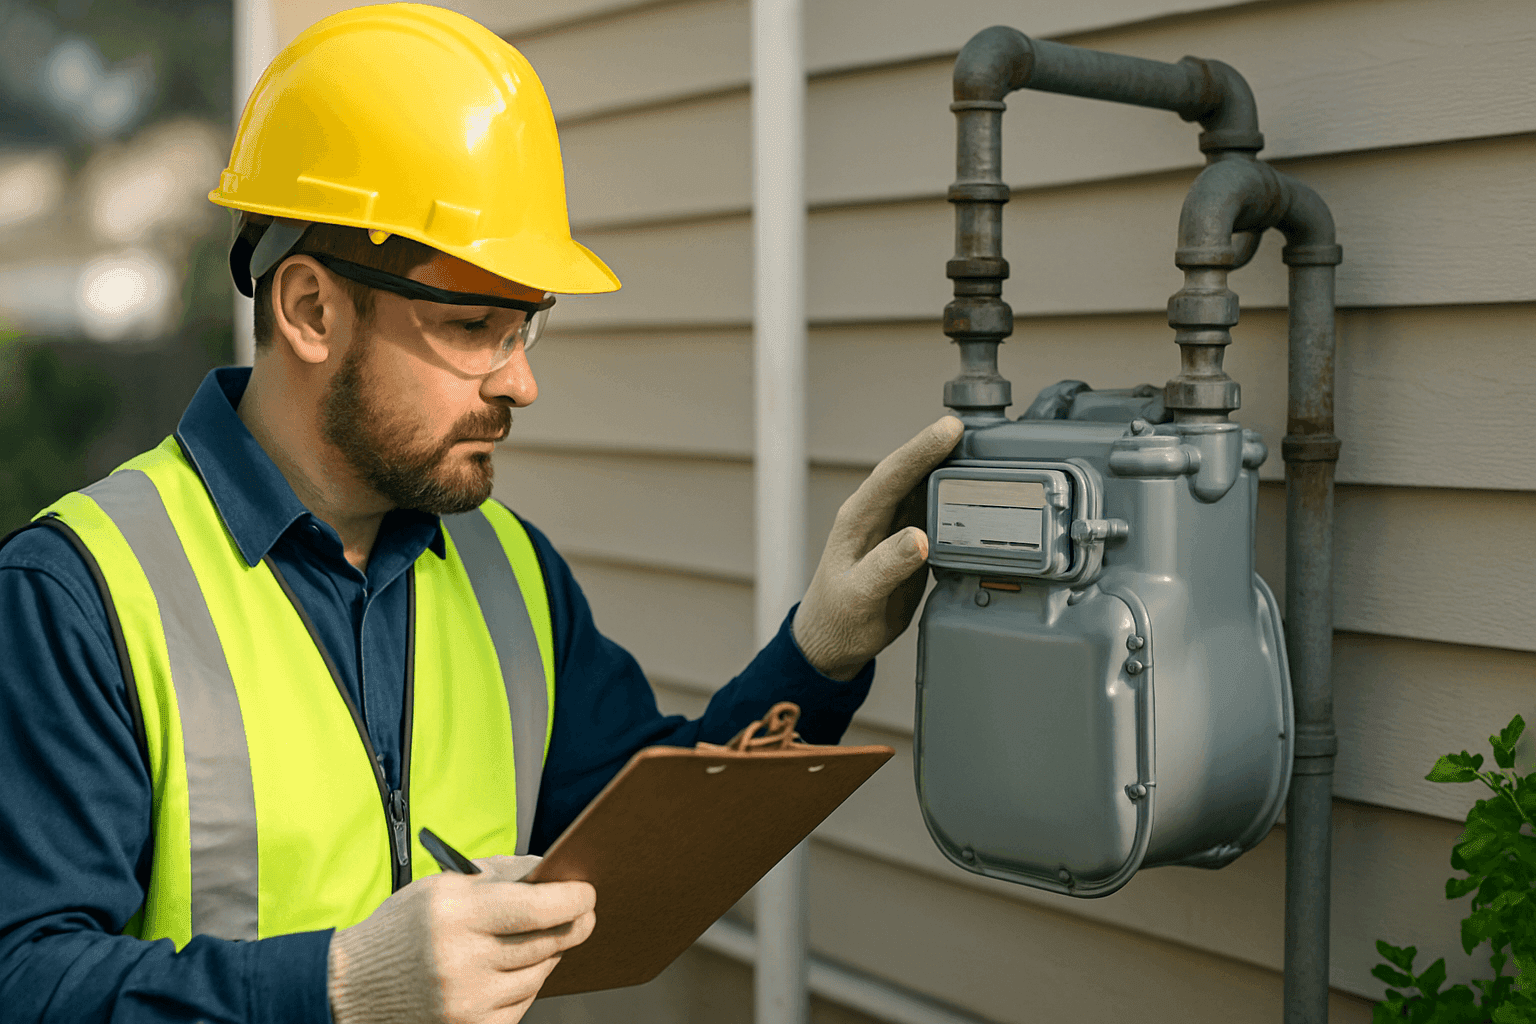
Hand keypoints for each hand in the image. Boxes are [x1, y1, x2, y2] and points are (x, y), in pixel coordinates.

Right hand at [329, 855, 596, 1023]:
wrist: (354, 987)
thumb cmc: (404, 928)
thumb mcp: (442, 887)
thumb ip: (499, 876)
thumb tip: (551, 872)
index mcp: (456, 914)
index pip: (537, 908)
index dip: (573, 899)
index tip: (587, 892)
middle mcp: (463, 960)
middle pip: (546, 943)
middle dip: (573, 924)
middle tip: (583, 912)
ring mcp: (467, 1002)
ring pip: (540, 973)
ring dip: (548, 953)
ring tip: (538, 938)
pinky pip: (523, 1003)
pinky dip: (526, 984)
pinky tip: (511, 969)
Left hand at [793, 416, 963, 679]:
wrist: (835, 640)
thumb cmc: (837, 617)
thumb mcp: (859, 596)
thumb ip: (886, 567)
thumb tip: (919, 539)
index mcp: (859, 517)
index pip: (892, 473)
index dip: (922, 449)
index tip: (951, 429)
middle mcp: (879, 513)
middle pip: (915, 471)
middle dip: (946, 446)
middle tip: (984, 430)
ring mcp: (898, 526)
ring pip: (930, 487)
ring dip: (958, 469)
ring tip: (993, 451)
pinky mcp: (915, 543)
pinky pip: (941, 512)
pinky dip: (963, 499)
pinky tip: (985, 492)